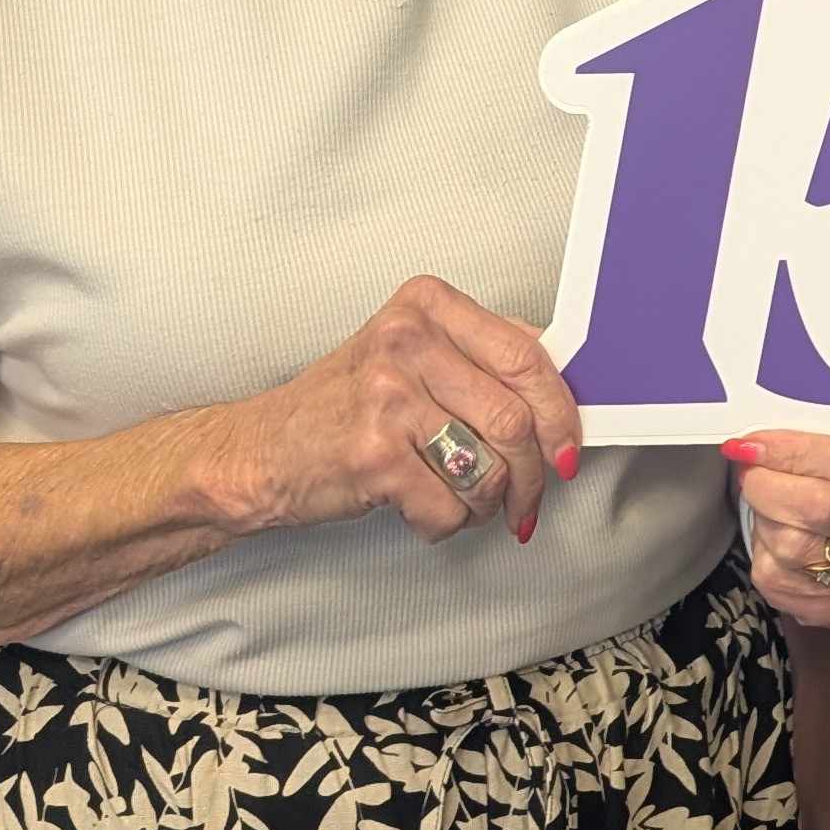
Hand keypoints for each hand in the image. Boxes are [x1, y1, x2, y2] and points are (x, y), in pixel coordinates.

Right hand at [215, 275, 585, 545]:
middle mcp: (406, 340)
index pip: (528, 356)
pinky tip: (426, 510)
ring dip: (490, 504)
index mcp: (427, 305)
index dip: (562, 413)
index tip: (568, 447)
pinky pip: (448, 507)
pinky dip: (448, 524)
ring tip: (468, 502)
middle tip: (529, 497)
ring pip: (489, 468)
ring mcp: (386, 396)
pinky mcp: (372, 454)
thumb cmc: (344, 405)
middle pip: (516, 419)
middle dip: (535, 473)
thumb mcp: (413, 354)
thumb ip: (485, 356)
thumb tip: (565, 385)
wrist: (260, 450)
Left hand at [725, 431, 829, 627]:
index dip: (790, 453)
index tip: (750, 444)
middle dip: (764, 486)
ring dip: (764, 523)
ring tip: (771, 507)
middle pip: (816, 510)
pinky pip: (781, 588)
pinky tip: (777, 539)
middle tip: (751, 471)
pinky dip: (764, 559)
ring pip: (790, 550)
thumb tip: (756, 438)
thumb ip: (820, 431)